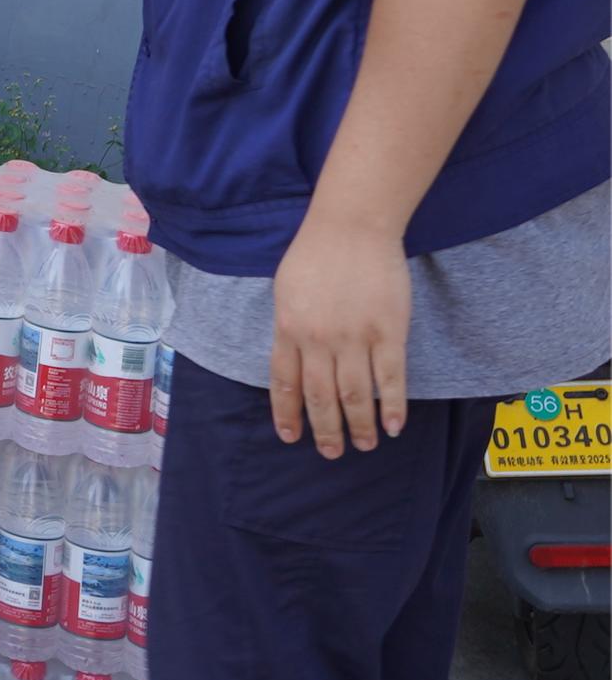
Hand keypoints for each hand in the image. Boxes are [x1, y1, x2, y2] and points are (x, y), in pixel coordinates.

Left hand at [269, 213, 411, 456]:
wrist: (351, 227)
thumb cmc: (315, 254)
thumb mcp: (286, 292)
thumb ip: (289, 328)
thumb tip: (292, 361)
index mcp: (288, 329)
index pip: (284, 383)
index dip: (288, 414)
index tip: (292, 437)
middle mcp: (319, 340)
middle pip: (320, 397)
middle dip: (325, 430)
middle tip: (331, 453)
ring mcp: (354, 338)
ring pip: (356, 395)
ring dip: (359, 426)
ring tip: (365, 445)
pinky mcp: (388, 332)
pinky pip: (391, 378)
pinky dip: (393, 406)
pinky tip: (395, 426)